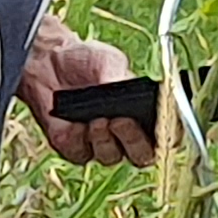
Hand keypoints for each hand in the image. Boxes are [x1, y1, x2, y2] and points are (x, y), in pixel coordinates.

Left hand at [21, 15, 152, 165]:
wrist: (49, 62)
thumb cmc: (86, 60)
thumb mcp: (109, 60)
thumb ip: (120, 76)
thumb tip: (125, 89)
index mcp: (144, 114)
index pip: (166, 135)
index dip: (168, 136)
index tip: (159, 125)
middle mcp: (126, 134)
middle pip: (142, 155)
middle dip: (133, 141)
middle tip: (120, 121)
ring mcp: (100, 143)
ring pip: (111, 156)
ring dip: (104, 139)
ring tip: (96, 118)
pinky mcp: (74, 148)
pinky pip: (82, 154)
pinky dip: (79, 140)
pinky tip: (74, 124)